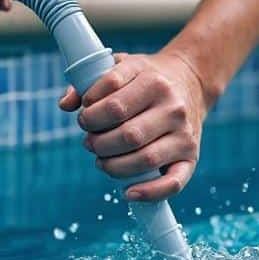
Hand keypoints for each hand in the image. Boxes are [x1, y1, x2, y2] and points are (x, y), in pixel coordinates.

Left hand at [58, 52, 214, 201]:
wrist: (192, 82)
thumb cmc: (149, 78)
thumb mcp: (122, 66)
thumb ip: (90, 82)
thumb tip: (66, 105)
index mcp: (154, 82)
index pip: (113, 105)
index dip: (89, 114)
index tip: (85, 115)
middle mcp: (173, 108)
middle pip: (127, 135)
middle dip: (98, 143)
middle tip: (89, 141)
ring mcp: (184, 134)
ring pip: (145, 159)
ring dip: (114, 166)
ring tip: (101, 160)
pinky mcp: (191, 157)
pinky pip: (173, 183)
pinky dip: (150, 192)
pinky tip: (128, 193)